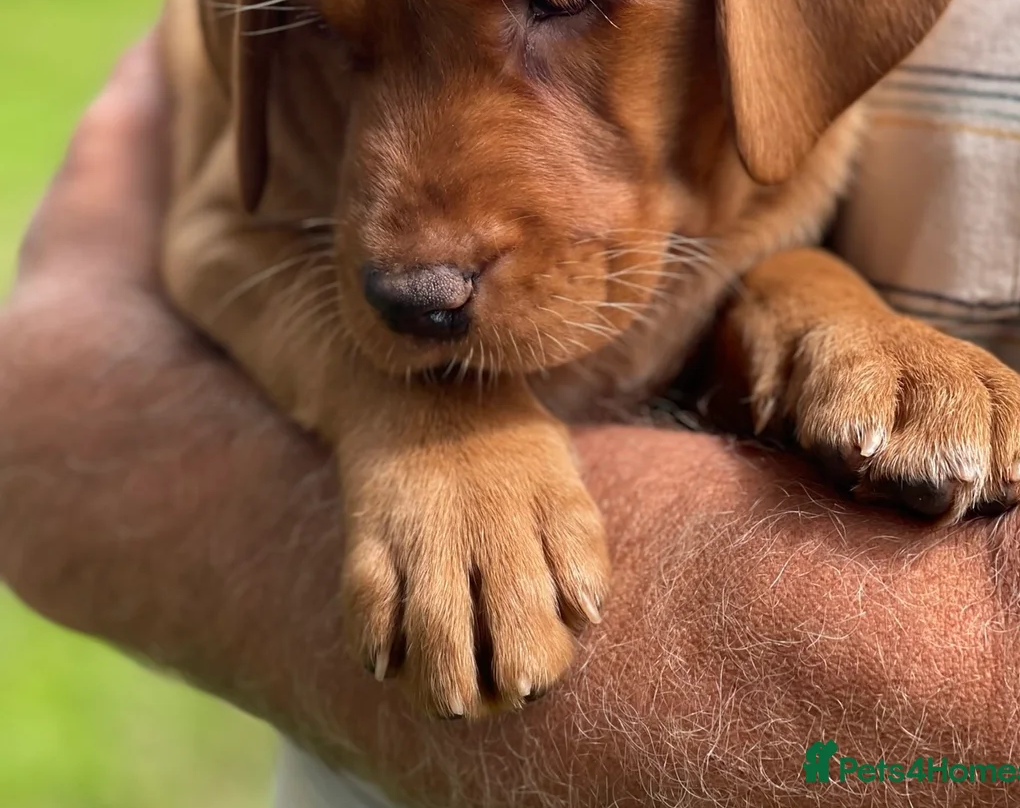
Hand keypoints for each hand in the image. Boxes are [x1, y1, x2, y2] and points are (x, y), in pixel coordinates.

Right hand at [340, 388, 608, 717]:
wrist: (414, 380)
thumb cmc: (502, 447)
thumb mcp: (556, 469)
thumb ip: (577, 539)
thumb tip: (586, 613)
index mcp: (548, 492)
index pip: (577, 571)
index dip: (563, 637)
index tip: (544, 672)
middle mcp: (491, 510)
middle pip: (514, 606)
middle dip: (517, 672)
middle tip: (507, 696)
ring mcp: (428, 522)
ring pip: (439, 622)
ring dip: (447, 680)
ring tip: (453, 703)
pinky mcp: (370, 529)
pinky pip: (370, 599)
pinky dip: (377, 642)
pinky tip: (388, 664)